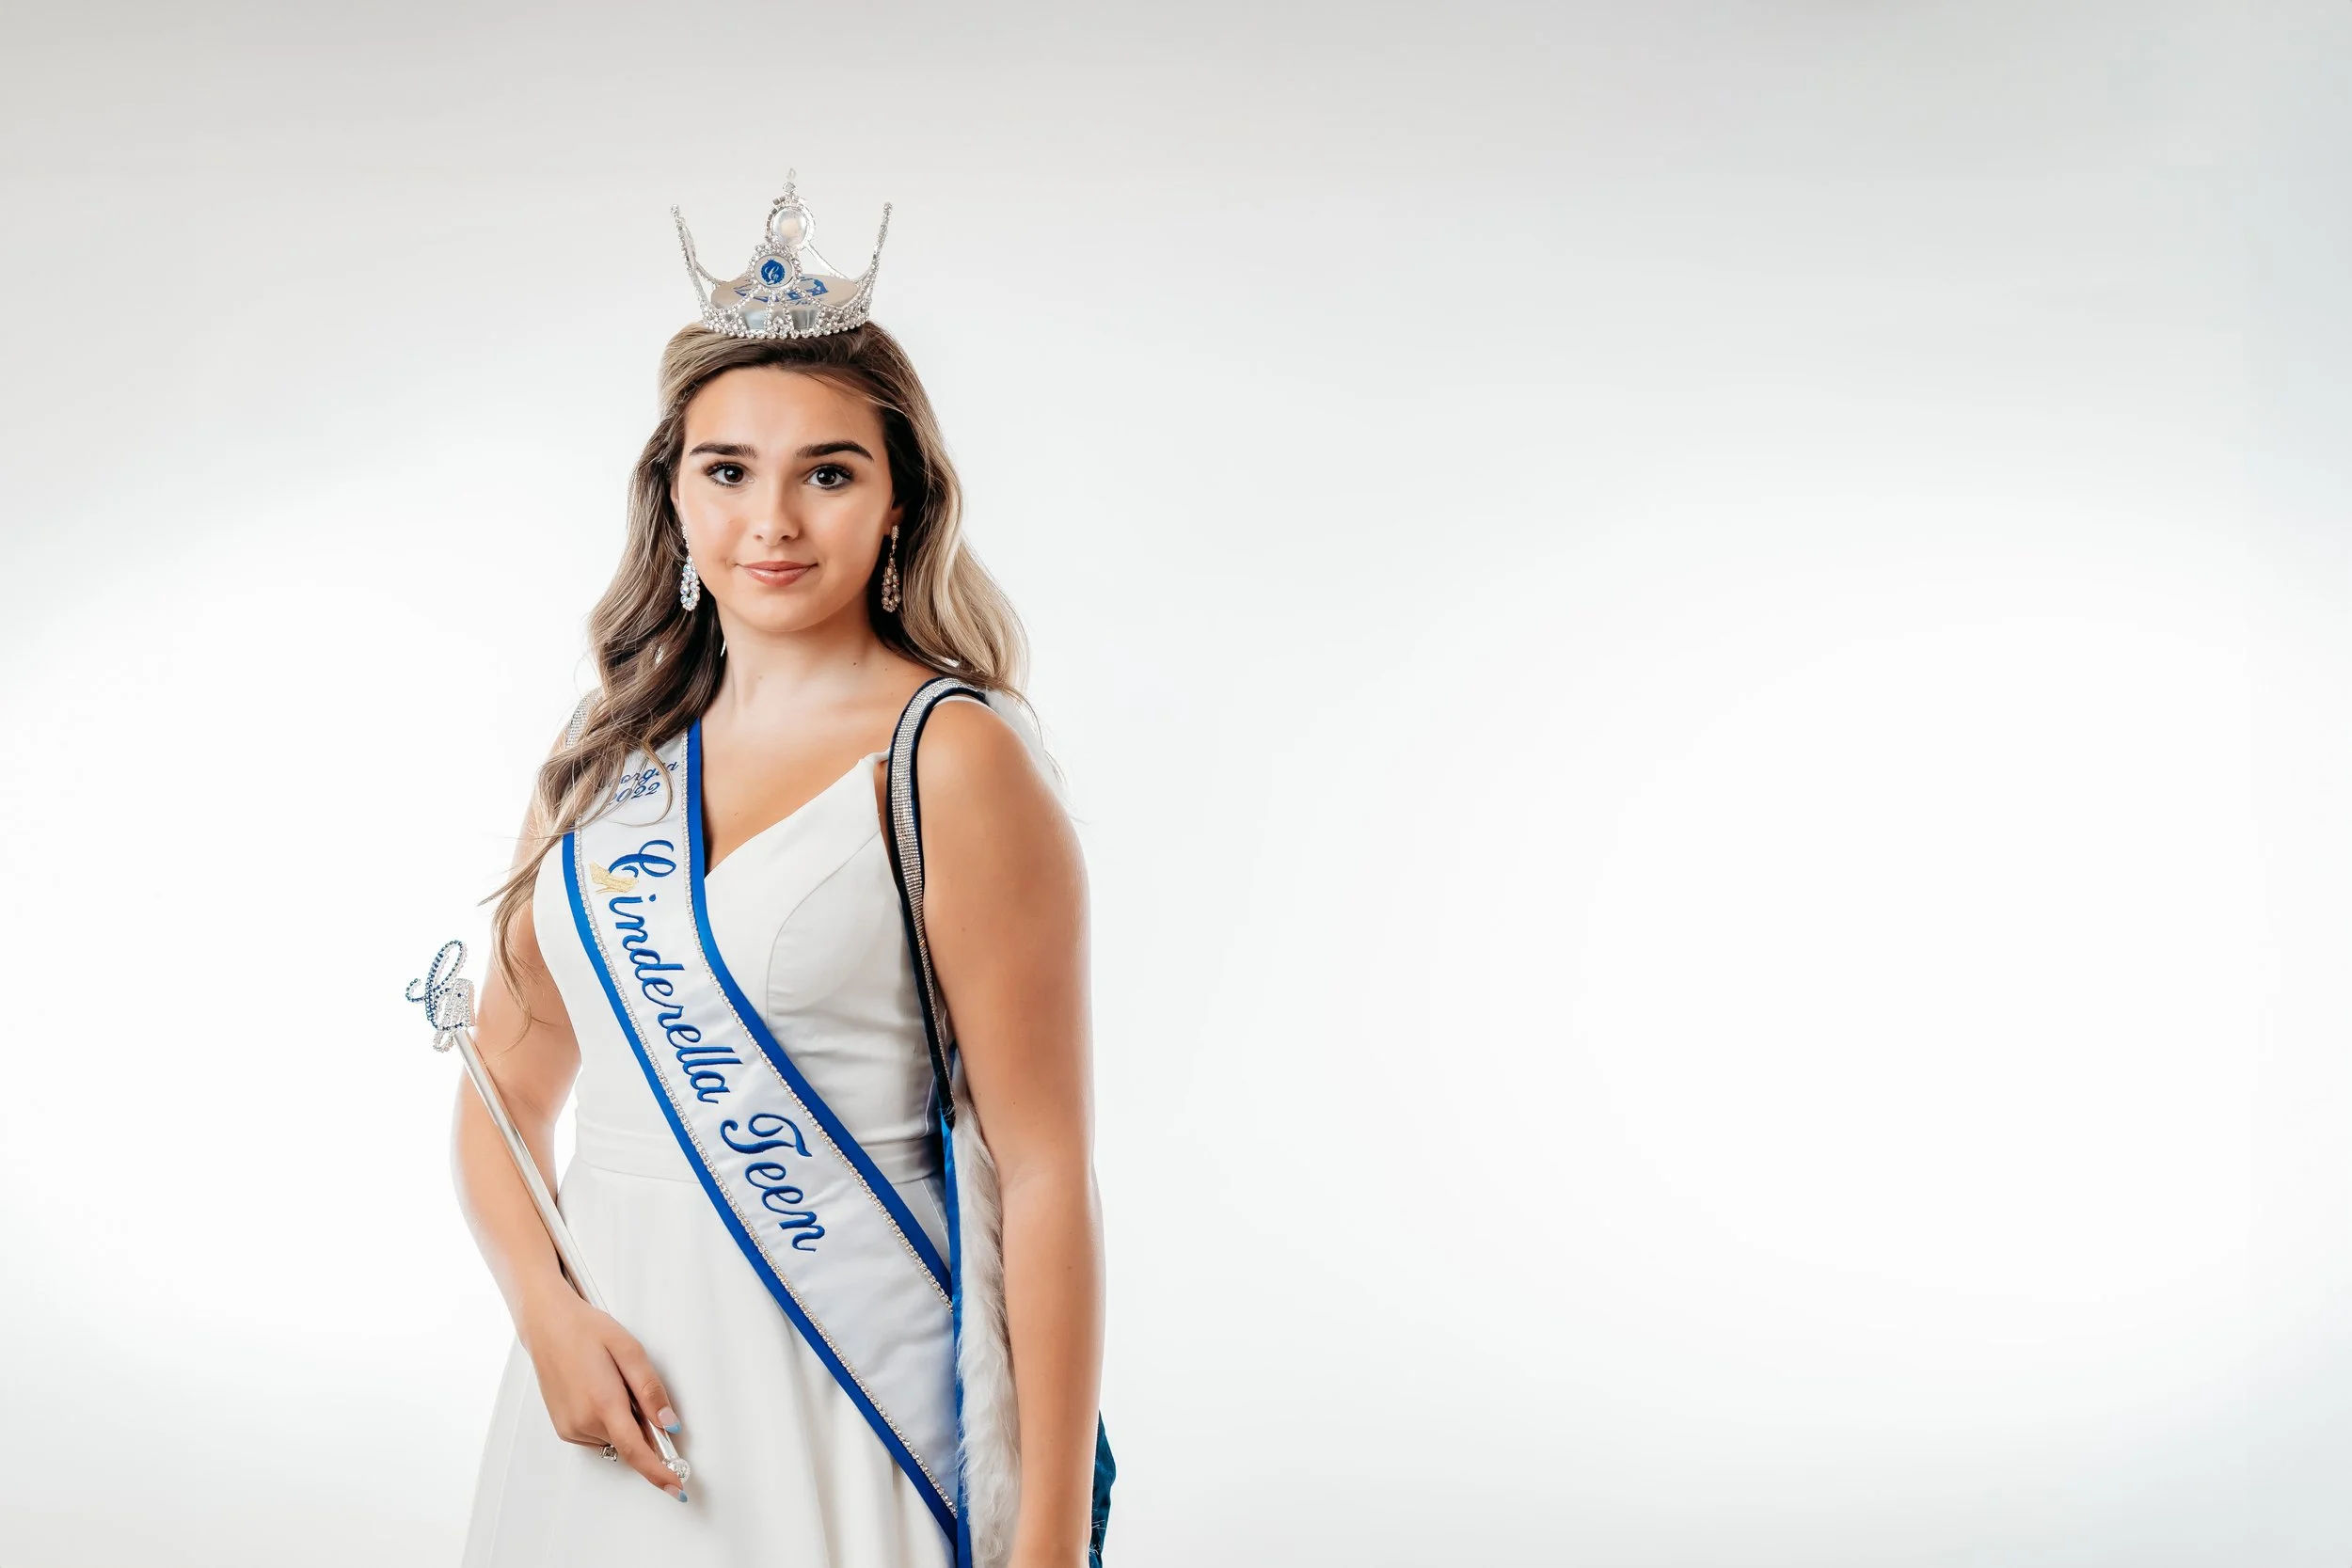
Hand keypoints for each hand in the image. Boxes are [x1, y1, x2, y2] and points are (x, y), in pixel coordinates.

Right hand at [519, 1288, 685, 1498]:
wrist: (548, 1326)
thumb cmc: (587, 1332)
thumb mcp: (630, 1351)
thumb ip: (651, 1391)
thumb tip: (670, 1424)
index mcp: (603, 1403)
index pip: (636, 1450)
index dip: (659, 1472)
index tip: (677, 1487)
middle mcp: (582, 1422)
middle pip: (629, 1442)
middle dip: (644, 1427)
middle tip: (635, 1388)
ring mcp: (570, 1428)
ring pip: (614, 1439)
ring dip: (625, 1422)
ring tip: (612, 1383)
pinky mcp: (564, 1428)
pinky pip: (598, 1435)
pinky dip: (609, 1422)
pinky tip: (600, 1392)